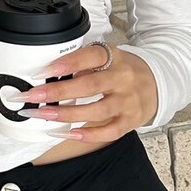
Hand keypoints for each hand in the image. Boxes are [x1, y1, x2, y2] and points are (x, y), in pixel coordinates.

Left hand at [19, 42, 158, 145]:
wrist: (157, 82)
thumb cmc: (123, 69)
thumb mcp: (108, 56)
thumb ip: (83, 62)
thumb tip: (48, 73)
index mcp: (115, 57)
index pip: (90, 57)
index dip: (66, 63)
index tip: (42, 71)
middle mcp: (123, 79)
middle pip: (89, 86)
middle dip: (57, 92)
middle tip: (32, 97)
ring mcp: (129, 102)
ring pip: (96, 111)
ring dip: (66, 114)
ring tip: (42, 114)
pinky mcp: (131, 121)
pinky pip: (108, 132)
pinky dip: (87, 134)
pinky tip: (66, 133)